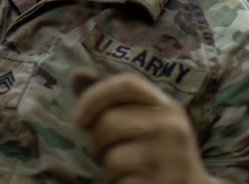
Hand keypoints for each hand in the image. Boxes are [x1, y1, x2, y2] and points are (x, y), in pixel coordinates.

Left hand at [74, 72, 212, 183]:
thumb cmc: (160, 157)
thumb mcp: (150, 125)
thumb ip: (118, 104)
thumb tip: (76, 76)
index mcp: (168, 107)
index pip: (126, 85)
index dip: (95, 96)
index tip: (80, 119)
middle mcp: (173, 128)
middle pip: (109, 123)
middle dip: (97, 143)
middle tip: (105, 154)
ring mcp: (171, 160)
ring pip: (112, 159)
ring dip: (109, 170)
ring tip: (126, 172)